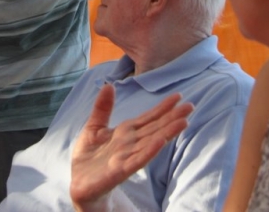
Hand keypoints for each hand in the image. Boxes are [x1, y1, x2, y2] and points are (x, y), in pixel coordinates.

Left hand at [70, 84, 193, 210]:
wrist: (77, 183)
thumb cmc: (88, 157)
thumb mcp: (94, 127)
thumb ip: (103, 108)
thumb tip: (108, 85)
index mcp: (126, 132)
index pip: (149, 118)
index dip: (163, 107)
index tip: (179, 96)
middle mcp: (131, 144)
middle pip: (155, 128)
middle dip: (172, 117)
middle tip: (191, 106)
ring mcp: (127, 157)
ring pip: (151, 142)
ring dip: (167, 133)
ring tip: (183, 121)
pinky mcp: (119, 171)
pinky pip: (137, 160)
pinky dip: (149, 151)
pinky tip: (160, 142)